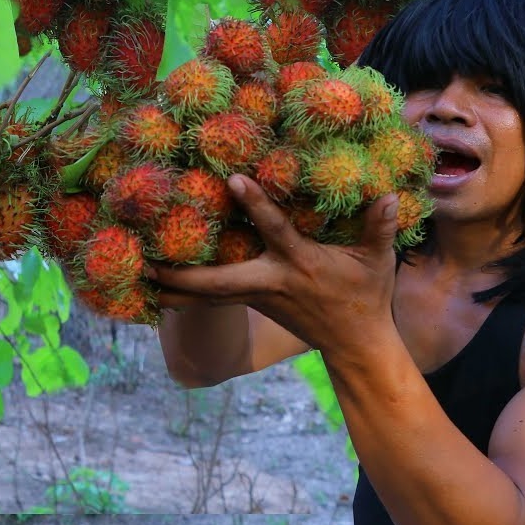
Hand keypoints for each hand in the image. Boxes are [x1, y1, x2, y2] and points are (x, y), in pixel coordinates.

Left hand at [146, 174, 400, 354]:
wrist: (354, 345)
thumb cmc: (366, 296)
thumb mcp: (378, 260)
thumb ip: (380, 227)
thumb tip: (389, 193)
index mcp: (299, 265)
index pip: (274, 230)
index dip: (255, 205)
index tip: (233, 179)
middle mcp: (270, 282)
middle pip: (218, 282)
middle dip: (183, 274)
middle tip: (146, 262)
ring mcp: (257, 297)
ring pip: (206, 295)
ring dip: (172, 286)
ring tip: (135, 274)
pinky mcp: (252, 303)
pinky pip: (211, 299)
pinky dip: (184, 294)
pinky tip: (154, 287)